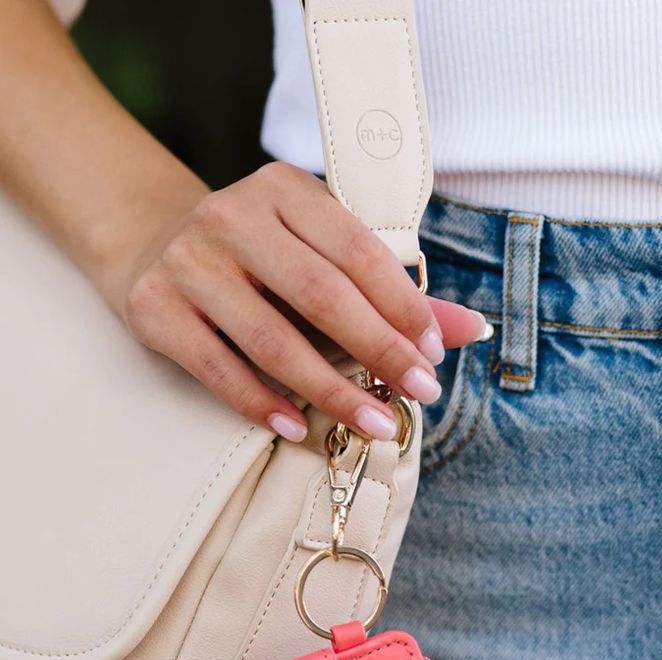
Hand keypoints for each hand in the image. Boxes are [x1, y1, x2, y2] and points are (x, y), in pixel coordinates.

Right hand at [120, 161, 488, 441]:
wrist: (150, 244)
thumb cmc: (257, 257)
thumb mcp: (317, 254)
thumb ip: (388, 291)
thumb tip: (470, 328)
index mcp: (283, 189)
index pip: (357, 249)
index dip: (402, 305)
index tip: (434, 353)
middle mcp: (231, 215)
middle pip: (320, 294)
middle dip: (379, 349)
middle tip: (419, 393)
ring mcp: (188, 262)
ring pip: (272, 339)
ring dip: (331, 391)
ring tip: (374, 424)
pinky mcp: (155, 308)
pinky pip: (218, 369)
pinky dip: (262, 403)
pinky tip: (298, 427)